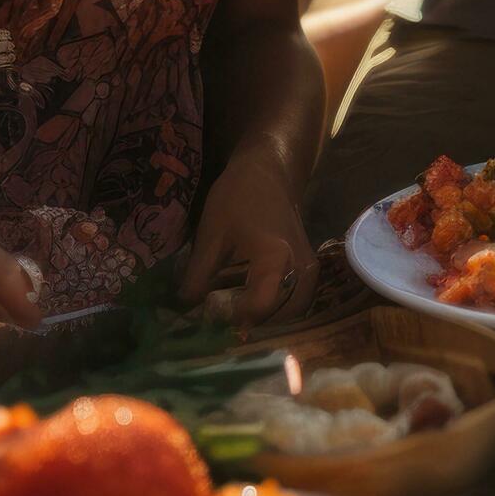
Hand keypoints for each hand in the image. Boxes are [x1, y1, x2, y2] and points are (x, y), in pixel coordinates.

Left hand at [179, 140, 317, 325]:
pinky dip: (279, 307)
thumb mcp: (211, 234)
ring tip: (239, 313)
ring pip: (294, 311)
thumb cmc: (238, 195)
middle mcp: (299, 267)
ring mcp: (309, 267)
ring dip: (269, 319)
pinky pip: (298, 298)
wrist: (269, 169)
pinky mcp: (308, 265)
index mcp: (275, 258)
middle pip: (281, 317)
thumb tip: (185, 310)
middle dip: (255, 326)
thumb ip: (198, 275)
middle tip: (227, 323)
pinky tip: (254, 300)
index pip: (260, 308)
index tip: (212, 322)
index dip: (235, 322)